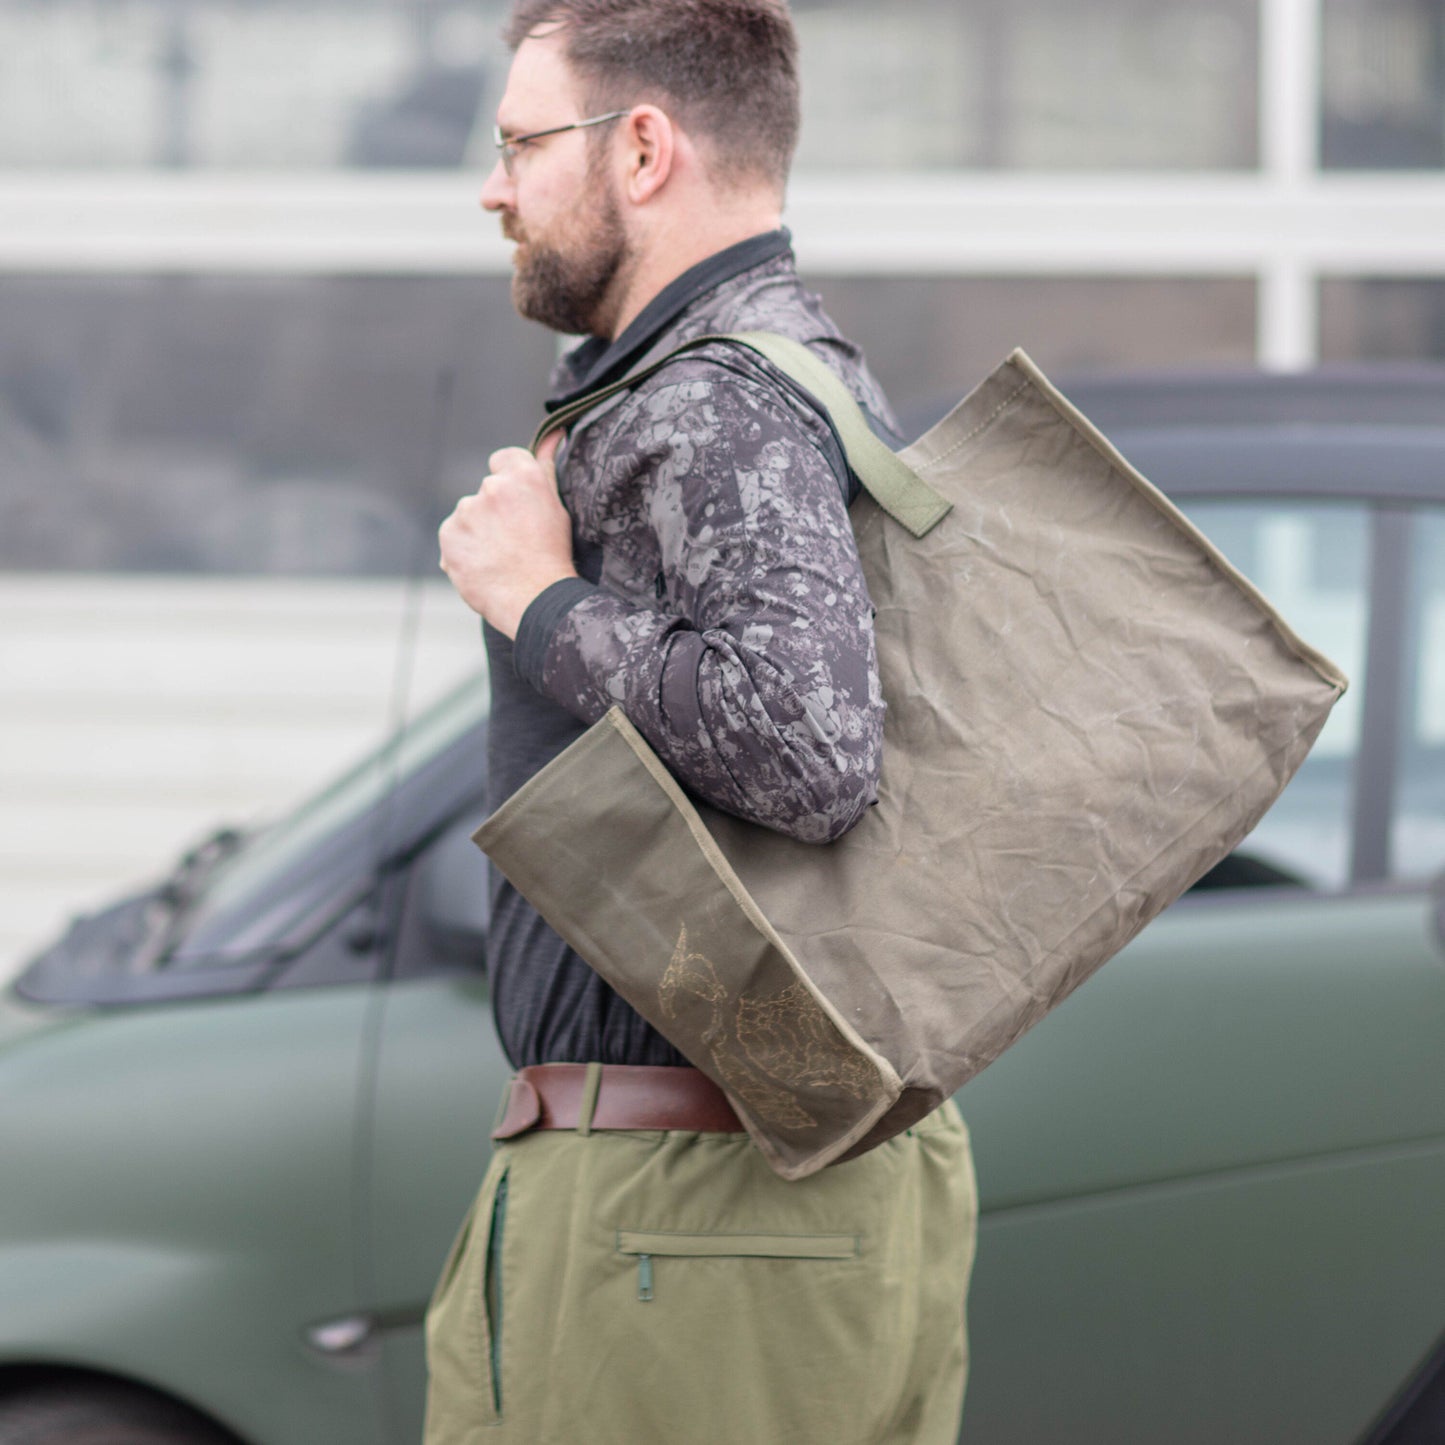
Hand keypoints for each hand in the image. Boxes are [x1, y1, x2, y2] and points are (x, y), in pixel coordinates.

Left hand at [438, 431, 576, 638]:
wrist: (535, 600)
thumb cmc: (552, 556)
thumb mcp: (557, 507)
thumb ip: (546, 466)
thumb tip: (554, 434)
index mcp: (522, 476)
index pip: (504, 460)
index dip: (510, 482)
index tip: (517, 505)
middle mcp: (492, 487)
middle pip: (487, 491)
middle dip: (495, 511)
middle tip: (514, 541)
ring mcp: (467, 511)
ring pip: (468, 515)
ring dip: (478, 531)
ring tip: (499, 558)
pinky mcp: (448, 535)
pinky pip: (453, 537)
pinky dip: (463, 550)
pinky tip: (484, 567)